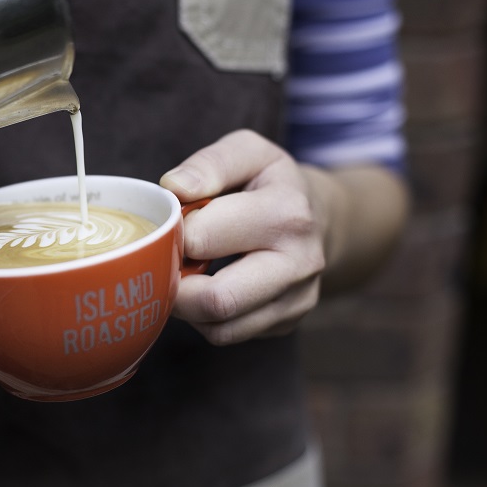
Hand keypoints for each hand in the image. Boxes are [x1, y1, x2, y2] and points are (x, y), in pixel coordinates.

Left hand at [160, 129, 327, 345]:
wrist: (320, 216)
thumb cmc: (269, 181)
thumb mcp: (246, 151)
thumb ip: (209, 164)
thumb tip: (174, 187)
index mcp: (287, 213)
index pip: (201, 239)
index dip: (173, 232)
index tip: (172, 223)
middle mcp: (300, 263)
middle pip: (216, 300)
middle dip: (175, 285)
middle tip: (166, 261)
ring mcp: (298, 300)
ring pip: (219, 328)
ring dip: (188, 306)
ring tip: (187, 271)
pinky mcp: (286, 323)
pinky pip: (227, 335)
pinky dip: (205, 318)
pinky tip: (207, 287)